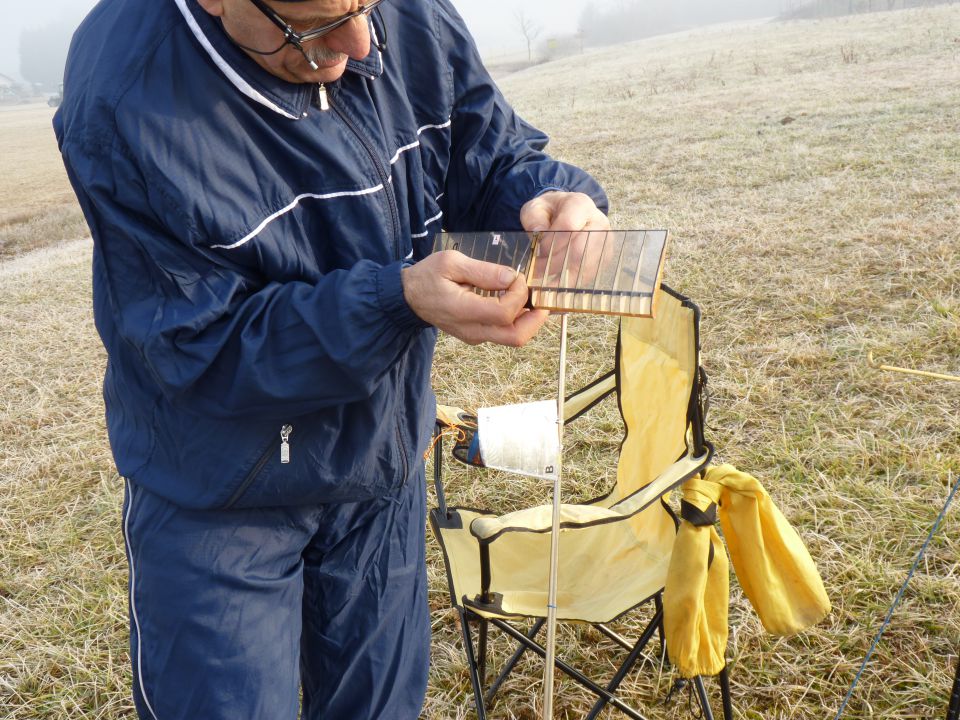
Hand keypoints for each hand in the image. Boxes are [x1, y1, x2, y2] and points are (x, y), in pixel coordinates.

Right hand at [401, 251, 549, 346]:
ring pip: (513, 338)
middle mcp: (472, 330)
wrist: (409, 298)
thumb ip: (483, 271)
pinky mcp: (477, 335)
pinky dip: (517, 320)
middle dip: (535, 319)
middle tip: (541, 299)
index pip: (504, 313)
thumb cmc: (428, 277)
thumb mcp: (451, 263)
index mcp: (463, 311)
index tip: (516, 277)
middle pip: (516, 337)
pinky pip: (504, 333)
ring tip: (528, 297)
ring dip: (528, 319)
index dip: (519, 295)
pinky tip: (514, 300)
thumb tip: (511, 278)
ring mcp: (475, 336)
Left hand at [520, 191, 610, 291]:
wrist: (566, 213)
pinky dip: (572, 283)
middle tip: (536, 273)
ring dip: (563, 277)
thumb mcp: (535, 208)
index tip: (536, 253)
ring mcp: (605, 241)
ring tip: (544, 284)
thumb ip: (533, 218)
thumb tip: (539, 232)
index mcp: (580, 205)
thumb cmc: (549, 212)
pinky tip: (557, 287)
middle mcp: (598, 222)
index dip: (551, 243)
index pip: (568, 226)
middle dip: (555, 264)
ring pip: (586, 265)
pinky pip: (590, 274)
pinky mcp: (605, 257)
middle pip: (580, 249)